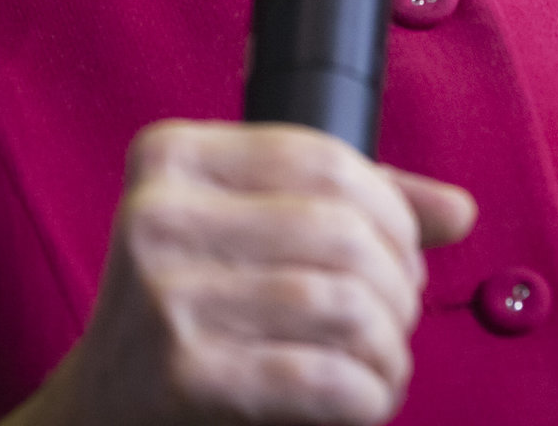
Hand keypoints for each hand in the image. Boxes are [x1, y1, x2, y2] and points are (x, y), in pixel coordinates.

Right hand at [7, 120, 476, 425]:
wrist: (97, 412)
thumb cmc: (190, 315)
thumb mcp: (248, 235)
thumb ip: (350, 209)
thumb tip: (460, 210)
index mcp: (171, 157)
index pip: (323, 159)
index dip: (392, 210)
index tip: (404, 253)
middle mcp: (158, 217)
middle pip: (341, 231)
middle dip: (399, 284)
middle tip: (399, 320)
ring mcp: (165, 298)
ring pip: (341, 304)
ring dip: (390, 347)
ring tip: (386, 366)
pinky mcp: (182, 377)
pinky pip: (320, 378)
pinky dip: (365, 394)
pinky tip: (365, 400)